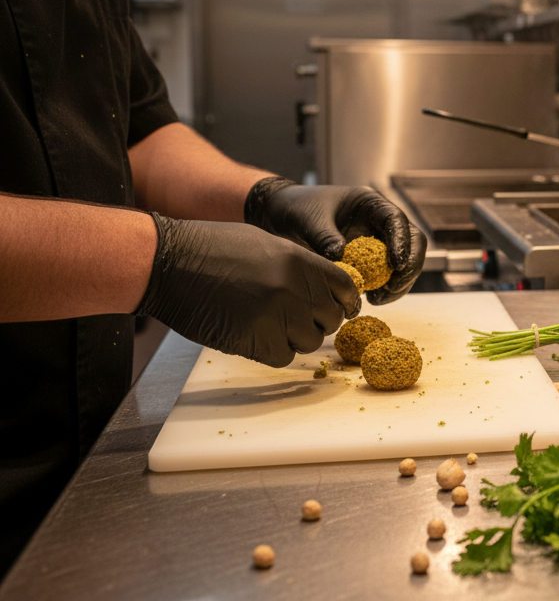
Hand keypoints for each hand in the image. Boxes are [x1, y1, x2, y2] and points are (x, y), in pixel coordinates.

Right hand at [137, 214, 360, 366]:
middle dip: (318, 322)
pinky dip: (273, 352)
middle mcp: (295, 288)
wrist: (169, 263)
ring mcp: (277, 316)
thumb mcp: (267, 244)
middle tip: (296, 319)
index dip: (346, 302)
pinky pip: (283, 357)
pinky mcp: (256, 341)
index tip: (343, 309)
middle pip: (331, 319)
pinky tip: (253, 335)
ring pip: (310, 342)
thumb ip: (299, 266)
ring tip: (268, 324)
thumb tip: (324, 288)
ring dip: (294, 338)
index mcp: (301, 260)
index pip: (345, 288)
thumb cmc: (213, 249)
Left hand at [243, 177, 426, 304]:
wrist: (283, 217)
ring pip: (404, 262)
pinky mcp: (370, 260)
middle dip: (408, 267)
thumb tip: (341, 256)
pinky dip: (385, 289)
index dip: (402, 242)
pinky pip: (387, 276)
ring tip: (379, 299)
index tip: (397, 264)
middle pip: (412, 242)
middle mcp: (379, 222)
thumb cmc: (297, 208)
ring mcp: (377, 241)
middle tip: (392, 288)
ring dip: (399, 282)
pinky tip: (372, 299)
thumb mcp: (309, 219)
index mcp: (370, 203)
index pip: (396, 220)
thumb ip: (324, 236)